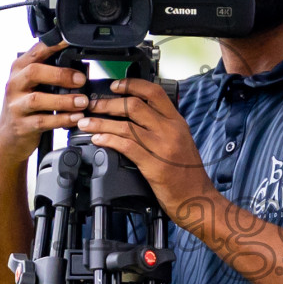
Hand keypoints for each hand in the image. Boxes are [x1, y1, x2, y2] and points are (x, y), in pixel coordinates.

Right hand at [0, 40, 88, 167]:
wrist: (8, 139)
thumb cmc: (27, 107)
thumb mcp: (33, 86)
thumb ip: (48, 74)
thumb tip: (80, 67)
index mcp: (19, 69)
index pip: (36, 51)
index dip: (54, 45)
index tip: (71, 42)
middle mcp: (14, 84)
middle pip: (34, 72)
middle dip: (60, 75)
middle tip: (81, 80)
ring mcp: (15, 105)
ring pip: (37, 99)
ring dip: (63, 100)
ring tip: (82, 102)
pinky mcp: (21, 125)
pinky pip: (42, 121)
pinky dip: (62, 119)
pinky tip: (76, 118)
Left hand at [80, 79, 217, 222]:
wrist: (196, 198)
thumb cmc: (187, 173)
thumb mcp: (181, 140)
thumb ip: (163, 126)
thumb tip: (137, 115)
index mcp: (177, 121)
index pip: (154, 93)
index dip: (132, 85)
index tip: (115, 85)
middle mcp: (170, 130)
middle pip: (134, 106)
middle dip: (108, 103)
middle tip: (93, 105)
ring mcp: (162, 147)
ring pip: (126, 126)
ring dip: (101, 122)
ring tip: (86, 123)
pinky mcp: (153, 165)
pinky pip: (126, 147)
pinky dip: (109, 140)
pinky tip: (98, 139)